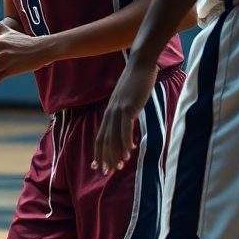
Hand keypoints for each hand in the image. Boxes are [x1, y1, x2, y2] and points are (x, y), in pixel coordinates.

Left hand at [93, 60, 157, 174]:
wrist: (140, 65)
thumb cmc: (136, 82)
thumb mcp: (127, 99)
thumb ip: (125, 111)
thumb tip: (127, 123)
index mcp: (109, 111)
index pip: (100, 136)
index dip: (99, 153)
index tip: (99, 167)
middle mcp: (110, 112)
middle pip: (104, 140)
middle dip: (105, 158)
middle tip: (107, 173)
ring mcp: (118, 110)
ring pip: (113, 137)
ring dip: (115, 154)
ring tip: (118, 168)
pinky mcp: (128, 108)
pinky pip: (125, 129)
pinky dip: (125, 143)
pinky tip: (129, 154)